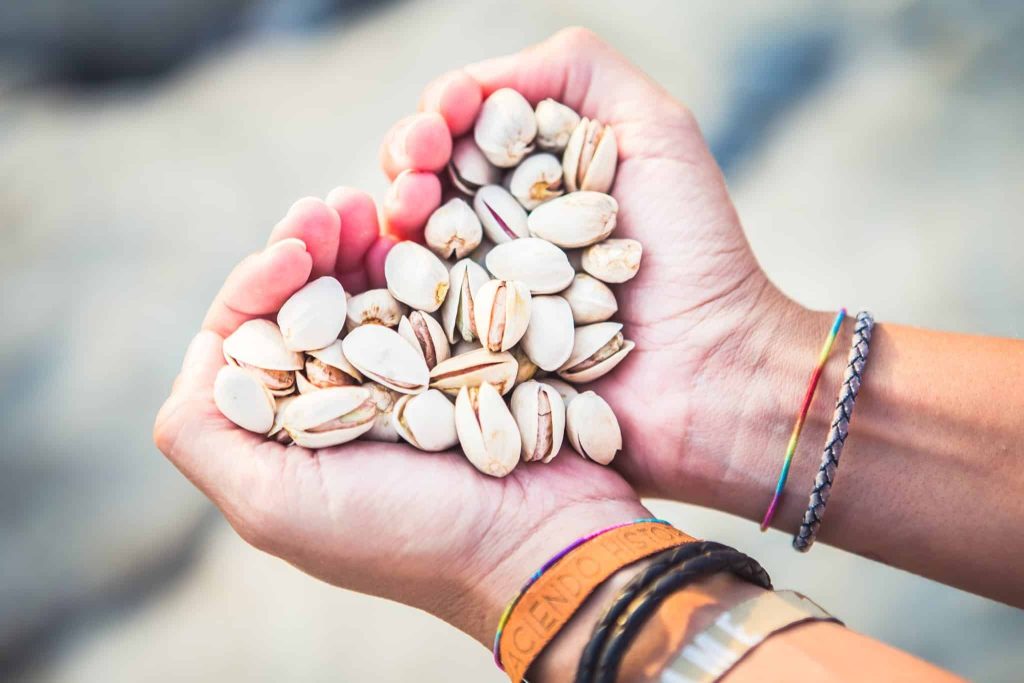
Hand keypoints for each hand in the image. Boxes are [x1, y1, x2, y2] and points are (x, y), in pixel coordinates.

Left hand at [152, 193, 649, 645]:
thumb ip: (203, 436)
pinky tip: (417, 223)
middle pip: (307, 303)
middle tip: (326, 208)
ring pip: (366, 289)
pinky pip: (432, 293)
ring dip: (358, 241)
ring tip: (364, 204)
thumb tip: (201, 353)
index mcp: (289, 431)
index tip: (292, 252)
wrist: (536, 542)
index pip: (251, 338)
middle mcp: (342, 398)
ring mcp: (406, 374)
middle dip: (308, 248)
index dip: (259, 284)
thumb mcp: (273, 506)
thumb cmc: (406, 535)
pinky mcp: (465, 356)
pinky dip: (419, 255)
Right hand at [377, 28, 808, 507]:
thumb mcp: (655, 126)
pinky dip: (391, 287)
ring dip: (394, 214)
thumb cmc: (693, 245)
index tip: (445, 114)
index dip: (442, 115)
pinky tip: (386, 262)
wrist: (713, 363)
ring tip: (406, 206)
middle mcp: (500, 233)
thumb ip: (574, 71)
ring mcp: (482, 294)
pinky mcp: (472, 356)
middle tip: (415, 159)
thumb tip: (473, 82)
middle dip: (409, 157)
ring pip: (410, 243)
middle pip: (428, 182)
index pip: (465, 133)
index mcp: (535, 178)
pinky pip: (415, 318)